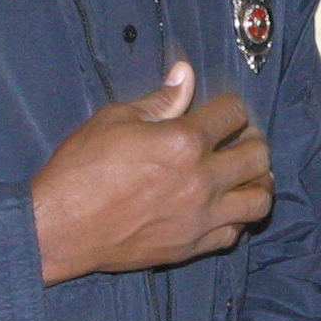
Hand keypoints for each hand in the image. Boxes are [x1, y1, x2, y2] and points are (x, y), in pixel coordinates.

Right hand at [30, 61, 272, 283]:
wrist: (60, 228)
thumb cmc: (81, 170)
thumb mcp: (115, 120)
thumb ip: (160, 100)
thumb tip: (185, 74)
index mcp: (183, 142)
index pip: (233, 113)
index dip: (231, 106)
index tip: (223, 110)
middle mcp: (202, 180)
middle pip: (257, 155)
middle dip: (253, 140)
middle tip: (240, 139)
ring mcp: (201, 217)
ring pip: (259, 199)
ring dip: (258, 181)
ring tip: (245, 174)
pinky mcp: (193, 246)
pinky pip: (236, 232)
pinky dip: (238, 218)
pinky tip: (225, 207)